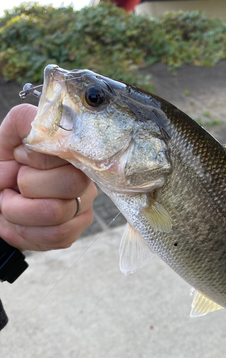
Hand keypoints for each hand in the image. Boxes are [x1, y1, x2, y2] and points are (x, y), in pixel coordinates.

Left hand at [0, 104, 96, 251]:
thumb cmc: (2, 171)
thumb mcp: (5, 141)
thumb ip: (24, 122)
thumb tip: (43, 124)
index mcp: (70, 152)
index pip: (72, 152)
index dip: (39, 159)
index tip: (21, 159)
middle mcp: (85, 177)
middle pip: (72, 183)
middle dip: (29, 186)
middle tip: (16, 185)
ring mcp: (84, 206)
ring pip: (58, 211)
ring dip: (22, 211)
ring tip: (13, 205)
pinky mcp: (76, 231)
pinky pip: (59, 235)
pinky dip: (30, 231)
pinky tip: (23, 223)